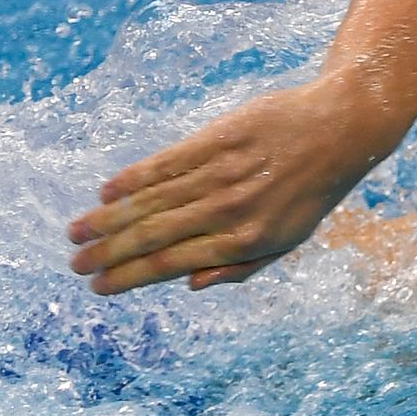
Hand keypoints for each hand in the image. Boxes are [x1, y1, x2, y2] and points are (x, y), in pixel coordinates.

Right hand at [69, 78, 391, 292]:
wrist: (341, 129)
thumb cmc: (310, 191)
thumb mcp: (288, 239)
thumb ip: (241, 267)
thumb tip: (190, 284)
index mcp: (248, 240)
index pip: (173, 263)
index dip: (130, 277)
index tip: (98, 286)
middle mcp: (232, 208)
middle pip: (154, 234)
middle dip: (108, 252)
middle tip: (75, 263)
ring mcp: (225, 171)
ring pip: (153, 200)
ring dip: (109, 219)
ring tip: (77, 232)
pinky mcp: (220, 137)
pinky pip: (167, 162)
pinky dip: (133, 178)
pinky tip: (107, 192)